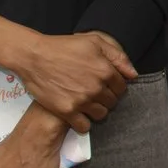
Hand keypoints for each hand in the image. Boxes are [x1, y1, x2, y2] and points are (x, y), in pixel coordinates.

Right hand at [13, 31, 134, 132]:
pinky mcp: (67, 111)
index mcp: (105, 71)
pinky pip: (84, 127)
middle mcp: (96, 88)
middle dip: (106, 98)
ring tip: (86, 103)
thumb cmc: (63, 46)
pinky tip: (78, 115)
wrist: (34, 56)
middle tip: (94, 93)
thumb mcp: (94, 41)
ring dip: (96, 111)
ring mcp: (82, 101)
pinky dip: (83, 124)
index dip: (114, 87)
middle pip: (112, 102)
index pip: (122, 88)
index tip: (105, 85)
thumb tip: (133, 74)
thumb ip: (117, 56)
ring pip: (101, 115)